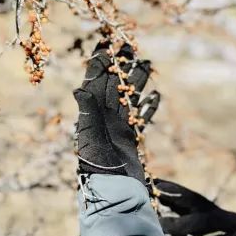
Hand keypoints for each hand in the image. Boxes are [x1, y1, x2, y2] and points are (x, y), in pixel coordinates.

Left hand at [73, 39, 159, 181]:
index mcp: (90, 112)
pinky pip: (140, 117)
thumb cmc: (96, 164)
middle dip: (122, 66)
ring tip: (148, 65)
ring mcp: (118, 126)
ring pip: (129, 97)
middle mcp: (103, 116)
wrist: (111, 190)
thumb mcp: (89, 135)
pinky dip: (148, 106)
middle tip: (132, 49)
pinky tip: (156, 96)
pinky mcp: (130, 138)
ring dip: (137, 81)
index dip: (100, 63)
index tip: (107, 45)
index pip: (95, 81)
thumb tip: (79, 88)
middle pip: (114, 84)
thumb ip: (87, 111)